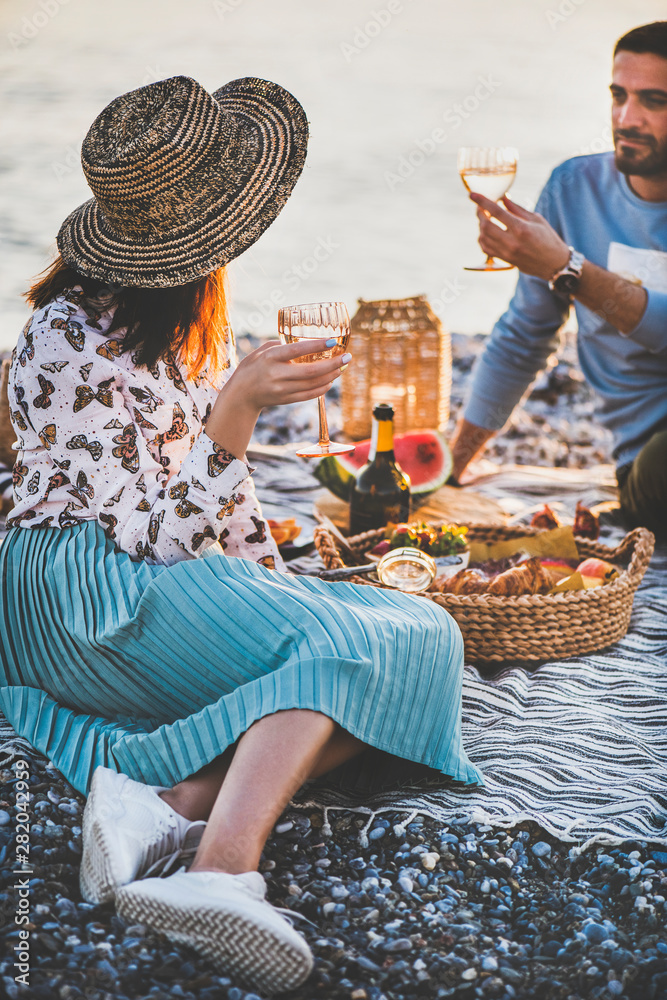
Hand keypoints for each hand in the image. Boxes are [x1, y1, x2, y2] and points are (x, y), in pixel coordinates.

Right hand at [224, 338, 349, 414]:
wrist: (241, 395)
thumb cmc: (253, 367)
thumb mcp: (262, 351)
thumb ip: (282, 346)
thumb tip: (306, 343)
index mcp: (271, 358)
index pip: (297, 351)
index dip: (316, 346)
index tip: (332, 342)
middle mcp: (277, 375)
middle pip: (311, 372)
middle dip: (332, 364)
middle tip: (347, 357)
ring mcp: (282, 390)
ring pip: (314, 384)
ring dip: (332, 376)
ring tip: (342, 367)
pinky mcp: (286, 400)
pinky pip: (310, 395)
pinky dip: (323, 388)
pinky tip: (331, 380)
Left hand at [470, 193, 569, 280]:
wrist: (553, 263)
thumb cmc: (548, 238)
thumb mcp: (536, 219)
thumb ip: (517, 209)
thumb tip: (502, 197)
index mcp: (521, 228)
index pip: (496, 212)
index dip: (482, 202)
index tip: (472, 194)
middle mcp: (512, 242)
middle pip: (485, 226)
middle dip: (480, 214)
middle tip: (480, 208)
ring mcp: (507, 252)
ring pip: (483, 237)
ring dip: (480, 226)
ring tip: (485, 219)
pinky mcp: (505, 259)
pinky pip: (486, 249)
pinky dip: (482, 239)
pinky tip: (486, 233)